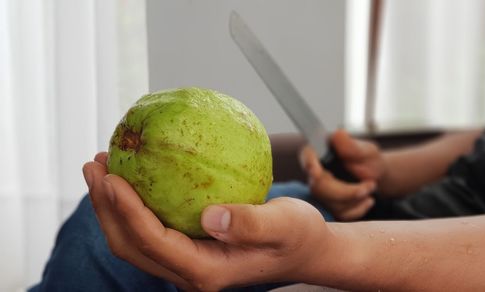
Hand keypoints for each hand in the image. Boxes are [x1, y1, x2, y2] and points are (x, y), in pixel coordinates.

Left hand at [83, 152, 333, 290]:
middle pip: (131, 244)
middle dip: (105, 207)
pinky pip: (151, 229)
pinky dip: (133, 205)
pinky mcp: (189, 249)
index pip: (154, 241)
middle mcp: (190, 272)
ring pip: (135, 240)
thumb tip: (210, 217)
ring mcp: (187, 263)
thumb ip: (251, 224)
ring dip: (112, 206)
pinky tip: (134, 177)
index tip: (111, 177)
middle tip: (96, 165)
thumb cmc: (298, 236)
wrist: (305, 249)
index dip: (126, 211)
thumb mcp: (285, 225)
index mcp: (207, 270)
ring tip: (103, 167)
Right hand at [299, 130, 385, 220]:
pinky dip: (357, 209)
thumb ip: (352, 146)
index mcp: (321, 152)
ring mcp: (320, 191)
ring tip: (371, 187)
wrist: (376, 177)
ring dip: (356, 199)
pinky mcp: (329, 206)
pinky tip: (367, 200)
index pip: (307, 156)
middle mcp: (315, 172)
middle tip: (370, 185)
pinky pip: (339, 215)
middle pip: (320, 187)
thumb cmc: (369, 160)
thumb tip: (339, 134)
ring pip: (331, 204)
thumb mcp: (365, 150)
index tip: (315, 172)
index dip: (309, 163)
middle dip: (347, 191)